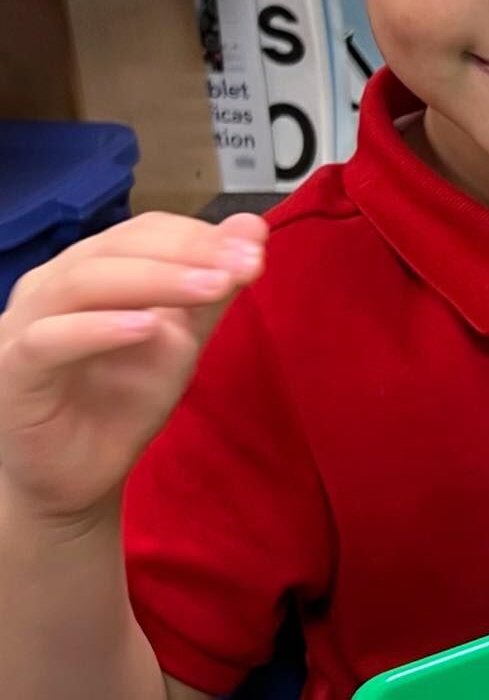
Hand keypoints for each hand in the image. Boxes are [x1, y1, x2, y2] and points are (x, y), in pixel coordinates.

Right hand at [0, 213, 267, 527]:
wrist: (84, 473)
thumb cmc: (124, 399)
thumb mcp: (182, 339)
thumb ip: (212, 287)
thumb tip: (252, 226)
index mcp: (89, 268)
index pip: (143, 232)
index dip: (199, 235)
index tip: (253, 250)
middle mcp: (50, 286)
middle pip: (115, 248)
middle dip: (187, 252)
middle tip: (244, 264)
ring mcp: (23, 325)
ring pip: (83, 282)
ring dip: (155, 280)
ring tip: (211, 288)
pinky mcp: (10, 371)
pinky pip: (48, 340)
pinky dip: (98, 329)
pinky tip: (146, 327)